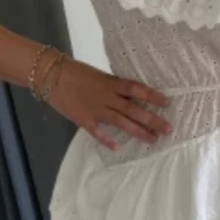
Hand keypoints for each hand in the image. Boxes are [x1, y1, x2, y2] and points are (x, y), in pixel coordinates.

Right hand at [48, 59, 171, 150]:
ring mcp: (97, 109)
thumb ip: (113, 86)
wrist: (51, 74)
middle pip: (135, 110)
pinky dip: (107, 140)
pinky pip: (98, 132)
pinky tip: (118, 148)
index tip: (168, 103)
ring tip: (153, 139)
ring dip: (139, 132)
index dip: (153, 96)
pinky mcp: (84, 120)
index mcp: (112, 83)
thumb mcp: (98, 75)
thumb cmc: (75, 71)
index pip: (138, 90)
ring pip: (122, 122)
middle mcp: (108, 97)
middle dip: (153, 120)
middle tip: (168, 129)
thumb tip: (129, 94)